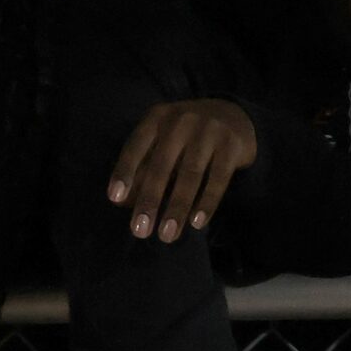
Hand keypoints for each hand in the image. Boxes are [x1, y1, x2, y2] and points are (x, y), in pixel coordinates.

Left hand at [108, 99, 259, 243]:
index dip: (125, 172)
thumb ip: (144, 166)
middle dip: (150, 200)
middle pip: (161, 165)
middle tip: (140, 230)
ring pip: (189, 175)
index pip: (136, 147)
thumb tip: (122, 202)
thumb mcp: (163, 142)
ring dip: (177, 208)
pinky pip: (218, 178)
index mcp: (157, 118)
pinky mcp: (232, 145)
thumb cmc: (188, 136)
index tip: (115, 199)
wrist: (234, 115)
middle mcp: (180, 121)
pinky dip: (207, 202)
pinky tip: (197, 223)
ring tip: (167, 235)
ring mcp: (208, 131)